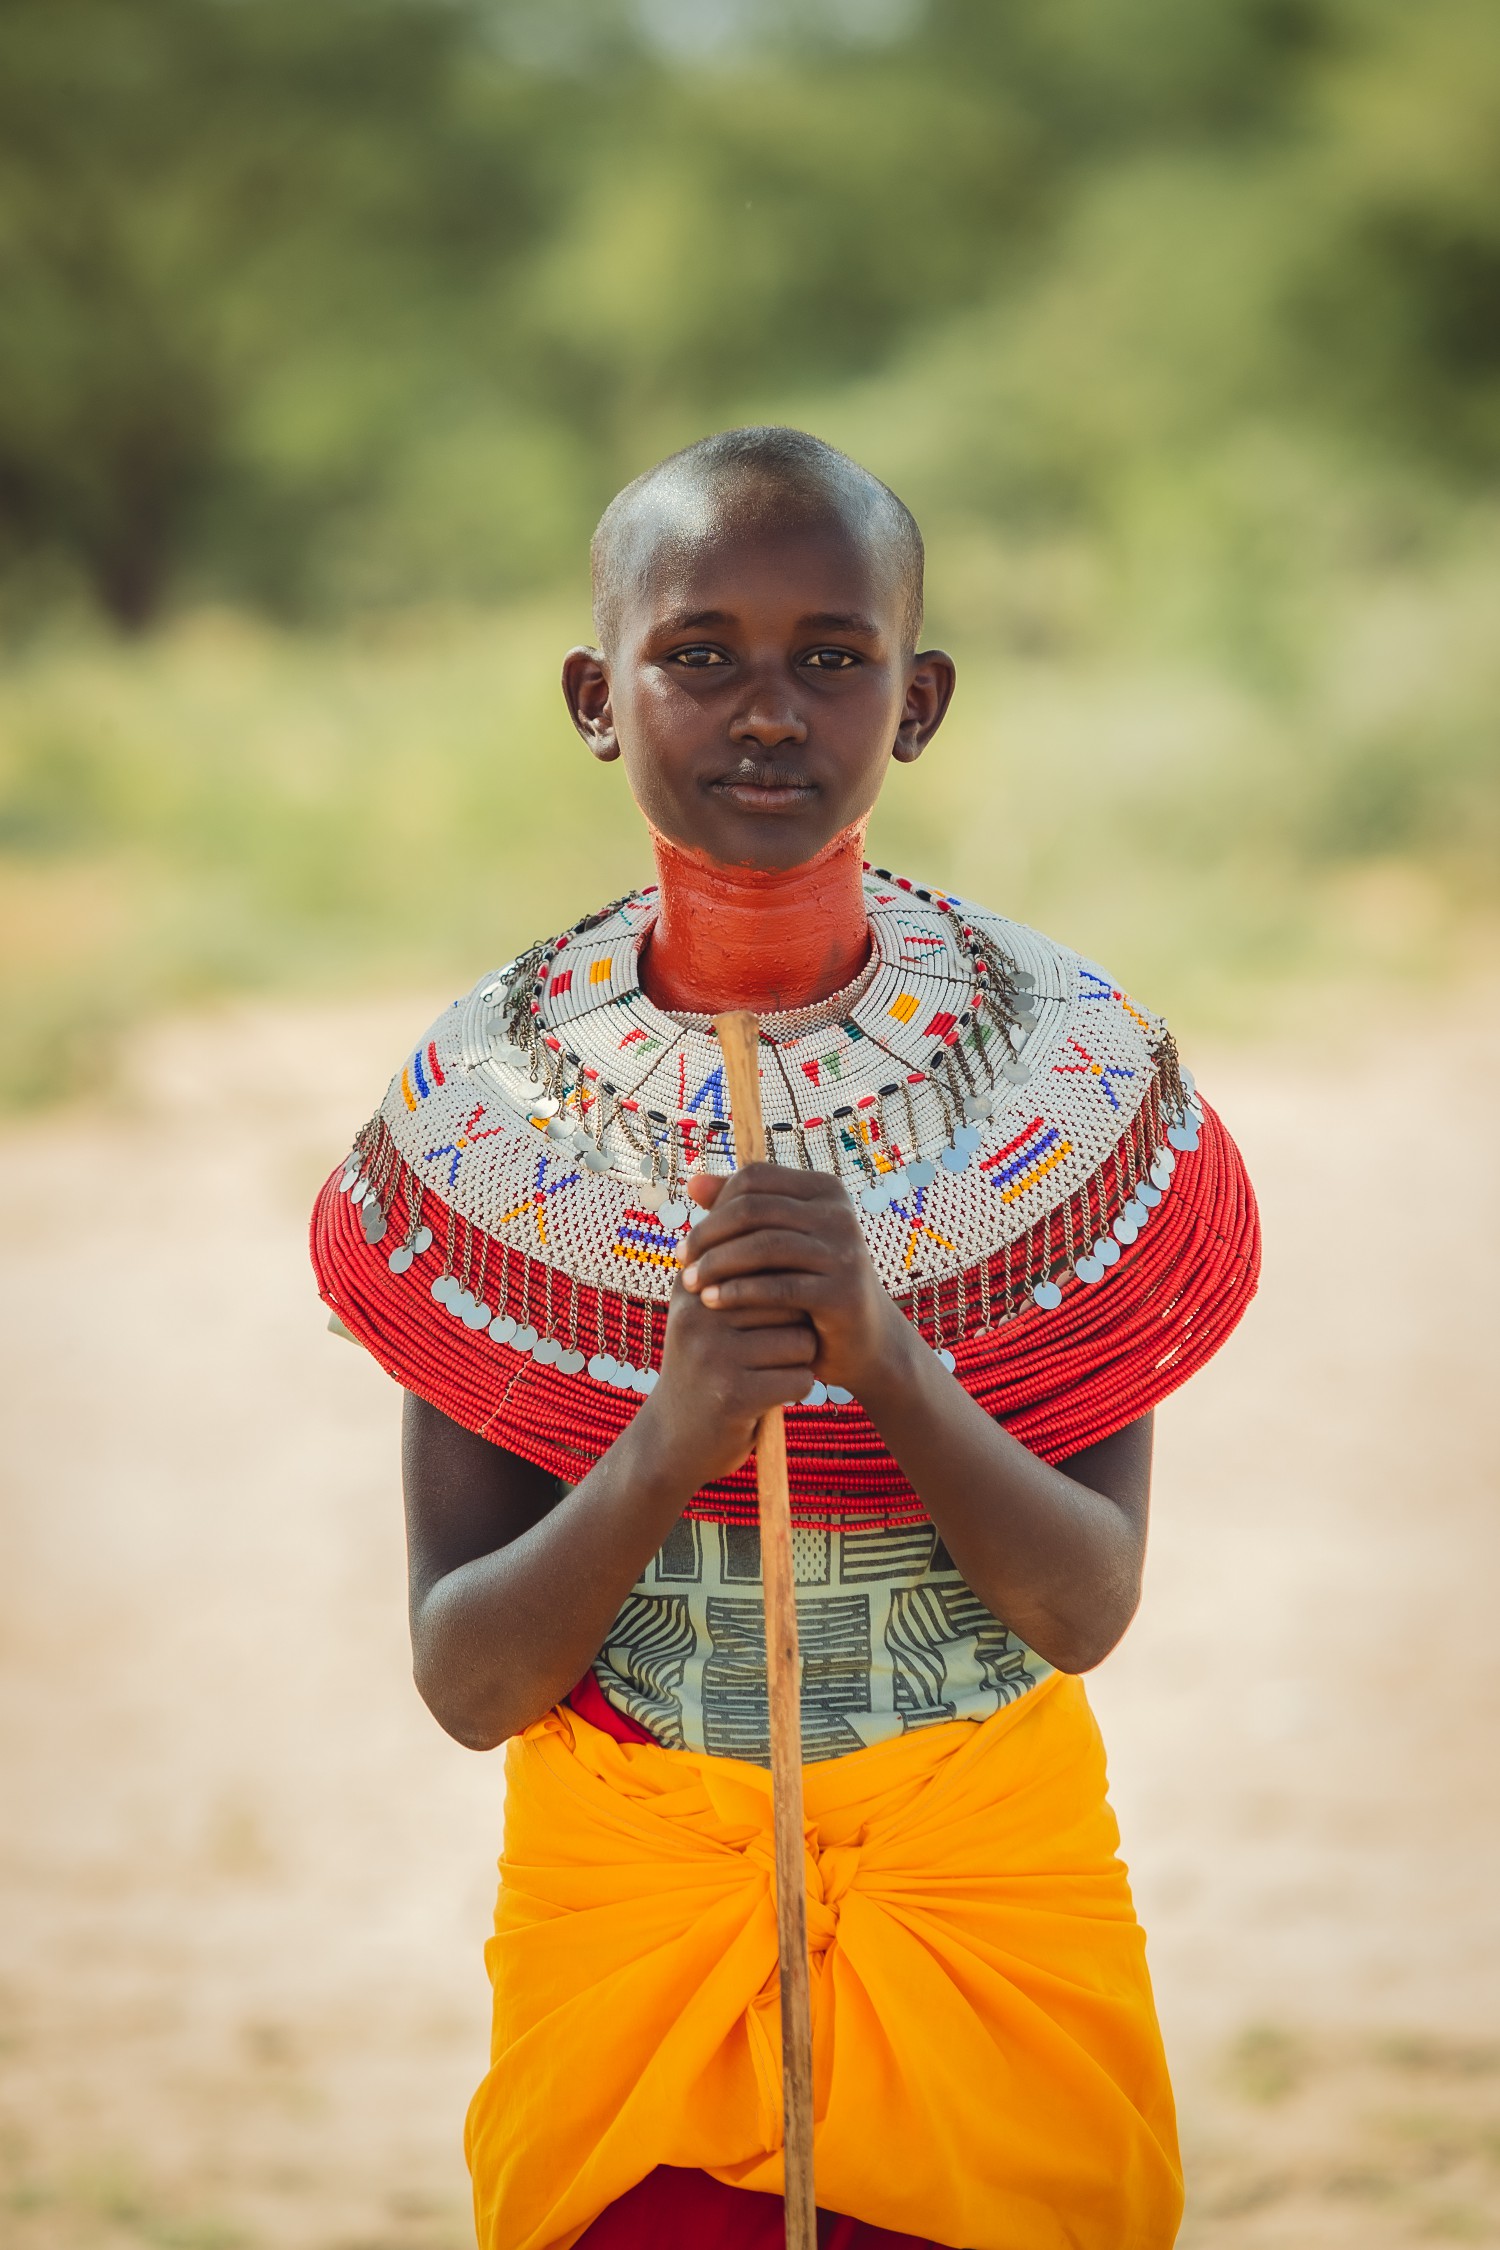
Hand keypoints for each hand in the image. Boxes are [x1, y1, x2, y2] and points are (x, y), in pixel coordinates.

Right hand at [638, 1193, 818, 1488]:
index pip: (765, 1258)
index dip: (784, 1286)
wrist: (673, 1440)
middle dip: (797, 1322)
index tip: (773, 1310)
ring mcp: (713, 1355)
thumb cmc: (702, 1365)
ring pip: (800, 1339)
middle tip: (773, 1345)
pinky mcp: (733, 1395)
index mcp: (691, 1285)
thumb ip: (726, 1259)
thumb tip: (744, 1195)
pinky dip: (796, 1390)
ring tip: (770, 1370)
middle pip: (789, 1296)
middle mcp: (698, 1313)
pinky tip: (771, 1396)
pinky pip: (799, 1378)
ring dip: (799, 1359)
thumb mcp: (700, 1307)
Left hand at [676, 1164, 915, 1402]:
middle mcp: (839, 1213)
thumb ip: (739, 1212)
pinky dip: (737, 1292)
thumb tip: (692, 1182)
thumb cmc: (808, 1286)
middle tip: (680, 1262)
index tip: (687, 1242)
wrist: (861, 1341)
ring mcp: (845, 1252)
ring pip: (763, 1245)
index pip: (754, 1179)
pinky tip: (710, 1301)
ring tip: (689, 1284)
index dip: (713, 1207)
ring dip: (717, 1264)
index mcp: (824, 1190)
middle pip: (754, 1209)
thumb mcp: (776, 1244)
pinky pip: (778, 1286)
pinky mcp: (843, 1292)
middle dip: (708, 1235)